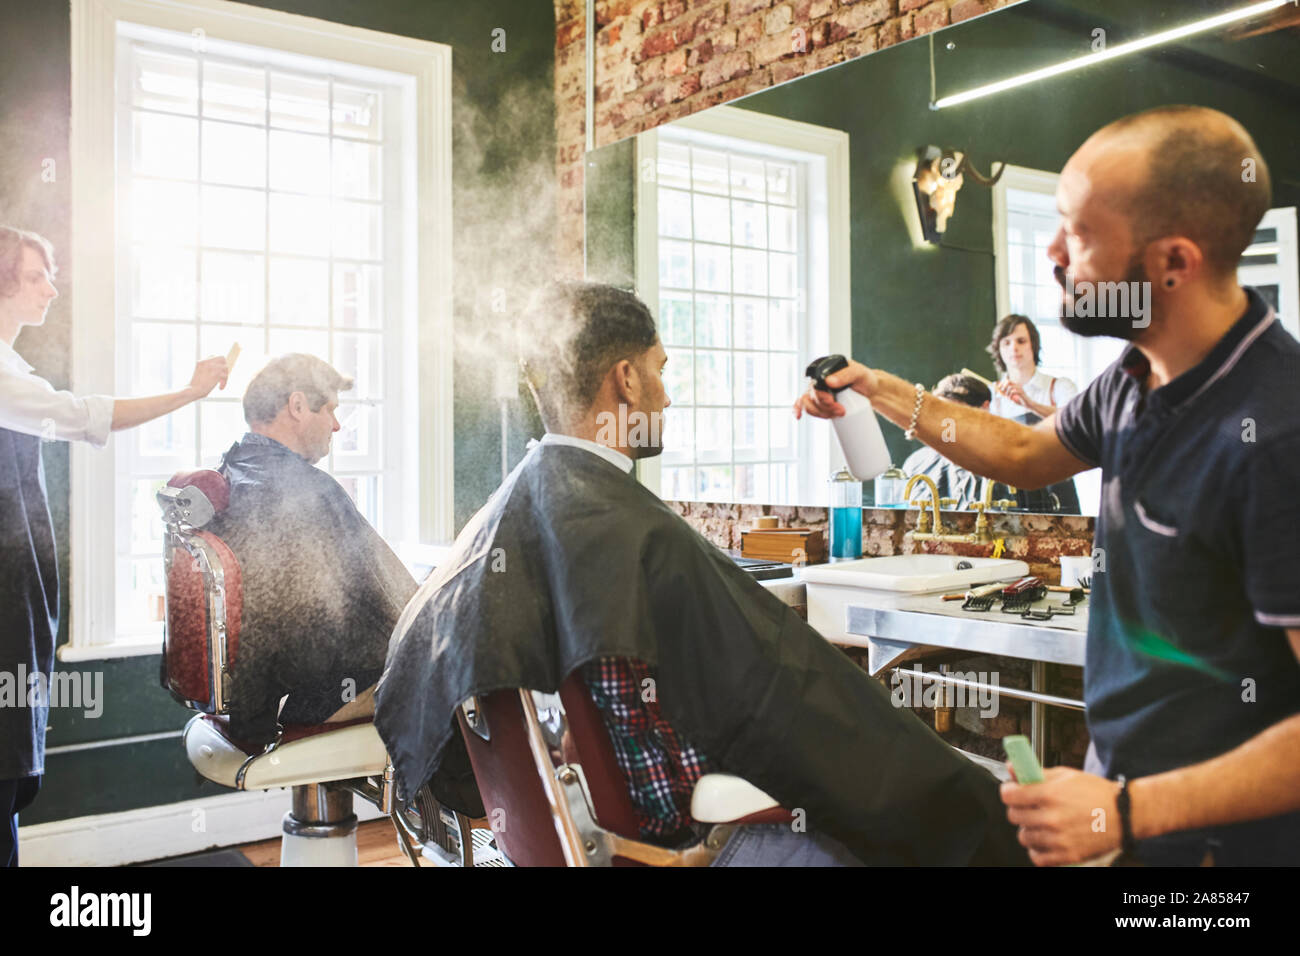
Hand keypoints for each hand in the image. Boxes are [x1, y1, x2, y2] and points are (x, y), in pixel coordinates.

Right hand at [188, 356, 229, 397]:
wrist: (192, 390)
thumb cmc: (196, 385)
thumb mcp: (200, 373)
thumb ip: (207, 368)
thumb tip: (219, 367)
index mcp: (201, 362)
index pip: (213, 356)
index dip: (218, 363)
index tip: (218, 372)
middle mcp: (206, 362)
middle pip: (222, 358)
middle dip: (224, 367)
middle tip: (222, 376)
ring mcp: (211, 367)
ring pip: (225, 367)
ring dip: (225, 377)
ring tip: (220, 383)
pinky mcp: (216, 373)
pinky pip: (225, 376)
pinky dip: (224, 383)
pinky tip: (220, 388)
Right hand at [793, 359, 876, 419]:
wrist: (872, 389)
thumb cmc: (865, 379)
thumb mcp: (859, 373)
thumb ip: (846, 374)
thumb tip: (829, 381)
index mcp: (824, 370)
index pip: (814, 385)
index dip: (820, 397)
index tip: (833, 402)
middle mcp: (818, 380)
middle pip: (810, 397)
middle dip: (824, 408)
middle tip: (841, 410)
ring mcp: (817, 391)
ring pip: (807, 404)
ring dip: (819, 413)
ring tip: (836, 414)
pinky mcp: (819, 401)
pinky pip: (803, 405)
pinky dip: (798, 410)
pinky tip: (798, 417)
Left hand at [996, 379, 1027, 407]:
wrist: (1027, 404)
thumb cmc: (1019, 400)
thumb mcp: (1010, 397)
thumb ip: (1005, 394)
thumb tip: (998, 391)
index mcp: (1015, 385)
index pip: (1007, 380)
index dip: (1001, 383)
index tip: (998, 388)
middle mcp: (1017, 385)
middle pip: (1008, 381)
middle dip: (1003, 386)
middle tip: (1002, 392)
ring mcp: (1020, 388)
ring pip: (1010, 387)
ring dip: (1007, 393)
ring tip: (1008, 398)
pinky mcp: (1021, 392)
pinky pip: (1013, 391)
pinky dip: (1010, 395)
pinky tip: (1011, 399)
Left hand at [1000, 764, 1122, 865]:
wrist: (1125, 814)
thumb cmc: (1097, 793)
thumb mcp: (1066, 775)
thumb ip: (1037, 773)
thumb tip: (1012, 767)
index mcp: (1049, 794)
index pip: (1009, 795)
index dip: (1009, 791)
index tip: (1013, 790)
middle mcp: (1051, 818)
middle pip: (1014, 816)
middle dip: (1018, 809)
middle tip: (1029, 806)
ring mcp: (1058, 839)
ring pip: (1024, 837)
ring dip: (1028, 829)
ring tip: (1040, 823)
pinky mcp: (1067, 855)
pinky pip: (1037, 857)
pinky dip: (1038, 850)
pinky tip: (1045, 840)